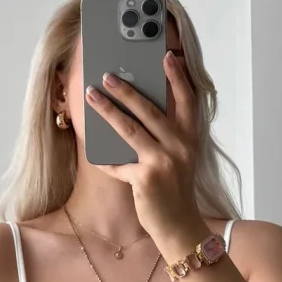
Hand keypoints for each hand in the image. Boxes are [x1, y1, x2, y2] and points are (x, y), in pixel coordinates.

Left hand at [84, 51, 208, 258]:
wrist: (180, 226)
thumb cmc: (174, 188)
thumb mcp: (179, 157)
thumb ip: (165, 135)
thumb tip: (134, 111)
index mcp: (190, 137)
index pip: (187, 100)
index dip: (177, 77)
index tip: (165, 56)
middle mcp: (180, 147)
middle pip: (150, 110)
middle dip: (126, 90)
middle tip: (107, 75)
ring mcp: (163, 163)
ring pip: (129, 129)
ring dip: (107, 111)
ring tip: (91, 96)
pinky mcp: (146, 179)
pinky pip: (118, 164)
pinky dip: (104, 159)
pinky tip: (93, 152)